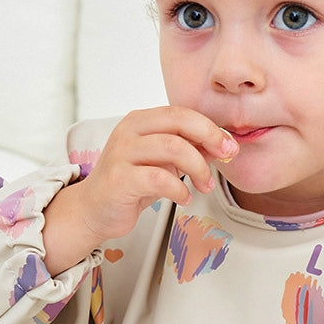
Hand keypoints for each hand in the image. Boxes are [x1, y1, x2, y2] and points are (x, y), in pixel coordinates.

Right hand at [43, 107, 237, 273]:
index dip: (210, 127)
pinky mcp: (119, 179)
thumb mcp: (162, 162)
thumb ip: (187, 150)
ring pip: (172, 148)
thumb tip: (221, 145)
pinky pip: (159, 179)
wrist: (94, 210)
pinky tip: (185, 198)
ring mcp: (121, 154)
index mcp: (140, 121)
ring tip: (205, 185)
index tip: (229, 145)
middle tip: (226, 157)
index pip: (181, 113)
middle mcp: (129, 132)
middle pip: (178, 123)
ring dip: (198, 168)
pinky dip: (179, 189)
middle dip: (209, 138)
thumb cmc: (129, 184)